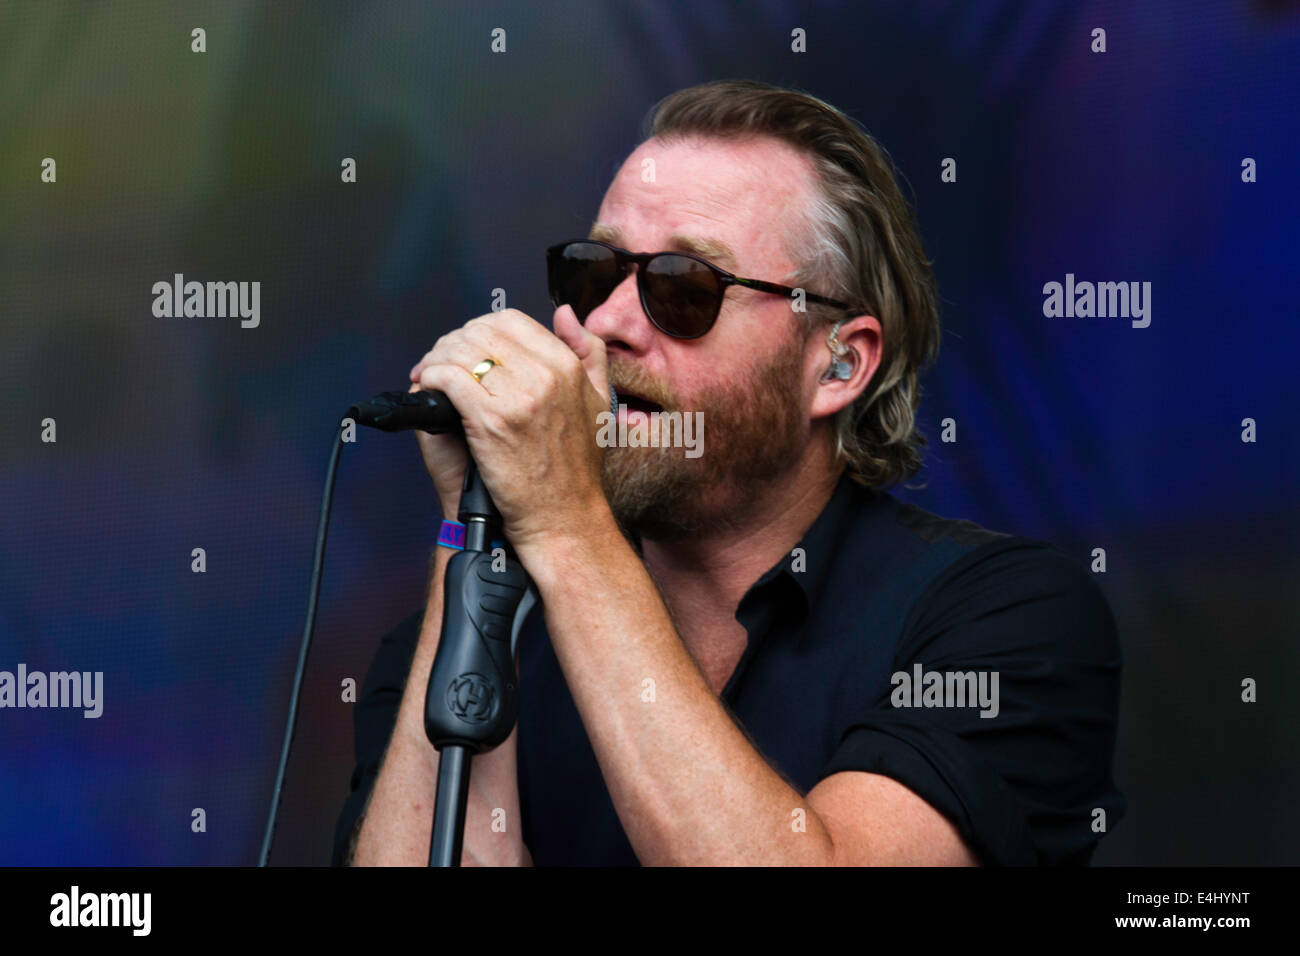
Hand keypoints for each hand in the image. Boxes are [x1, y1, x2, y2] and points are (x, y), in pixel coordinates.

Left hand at [409, 306, 611, 555]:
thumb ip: (587, 352)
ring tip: (428, 374)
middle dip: (452, 342)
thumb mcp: (598, 401)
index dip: (479, 328)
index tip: (467, 348)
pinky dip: (430, 376)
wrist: (563, 517)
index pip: (511, 320)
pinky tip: (427, 387)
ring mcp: (517, 397)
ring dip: (435, 358)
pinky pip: (448, 378)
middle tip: (439, 362)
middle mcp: (545, 375)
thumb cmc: (575, 469)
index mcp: (567, 366)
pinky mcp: (490, 421)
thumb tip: (564, 315)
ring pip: (460, 351)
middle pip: (480, 332)